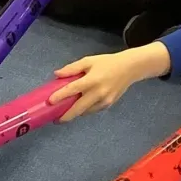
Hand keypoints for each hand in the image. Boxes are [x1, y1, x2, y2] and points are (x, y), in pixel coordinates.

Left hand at [50, 44, 170, 121]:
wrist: (130, 68)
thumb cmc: (107, 63)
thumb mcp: (89, 61)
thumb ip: (72, 68)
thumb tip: (57, 74)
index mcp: (91, 80)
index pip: (72, 90)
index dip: (60, 96)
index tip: (50, 101)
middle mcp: (98, 93)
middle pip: (78, 109)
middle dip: (66, 116)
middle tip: (55, 120)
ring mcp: (104, 101)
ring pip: (85, 112)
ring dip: (75, 114)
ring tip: (65, 114)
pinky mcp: (108, 105)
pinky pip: (92, 110)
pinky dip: (85, 110)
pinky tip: (78, 108)